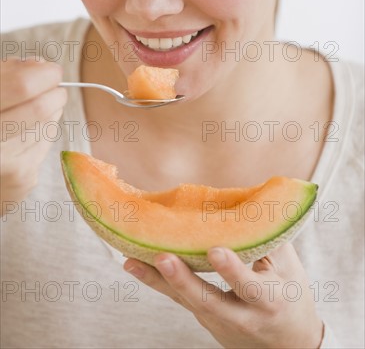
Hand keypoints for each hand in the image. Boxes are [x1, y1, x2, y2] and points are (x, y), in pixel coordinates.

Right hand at [1, 57, 66, 210]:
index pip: (22, 87)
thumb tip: (42, 65)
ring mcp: (7, 164)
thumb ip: (9, 74)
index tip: (52, 71)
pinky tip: (26, 133)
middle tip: (55, 88)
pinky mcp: (23, 177)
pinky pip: (46, 143)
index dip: (44, 75)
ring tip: (34, 110)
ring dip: (50, 111)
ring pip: (48, 124)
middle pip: (40, 108)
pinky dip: (43, 131)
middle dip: (55, 93)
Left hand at [124, 243, 323, 348]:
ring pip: (185, 301)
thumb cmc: (289, 293)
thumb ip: (266, 236)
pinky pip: (178, 298)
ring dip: (158, 281)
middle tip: (164, 259)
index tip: (215, 251)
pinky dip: (156, 281)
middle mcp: (241, 317)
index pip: (249, 288)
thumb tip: (246, 197)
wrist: (287, 344)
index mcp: (269, 301)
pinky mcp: (202, 317)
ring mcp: (218, 321)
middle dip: (184, 281)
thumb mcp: (289, 266)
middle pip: (209, 302)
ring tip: (132, 260)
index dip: (232, 271)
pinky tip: (133, 263)